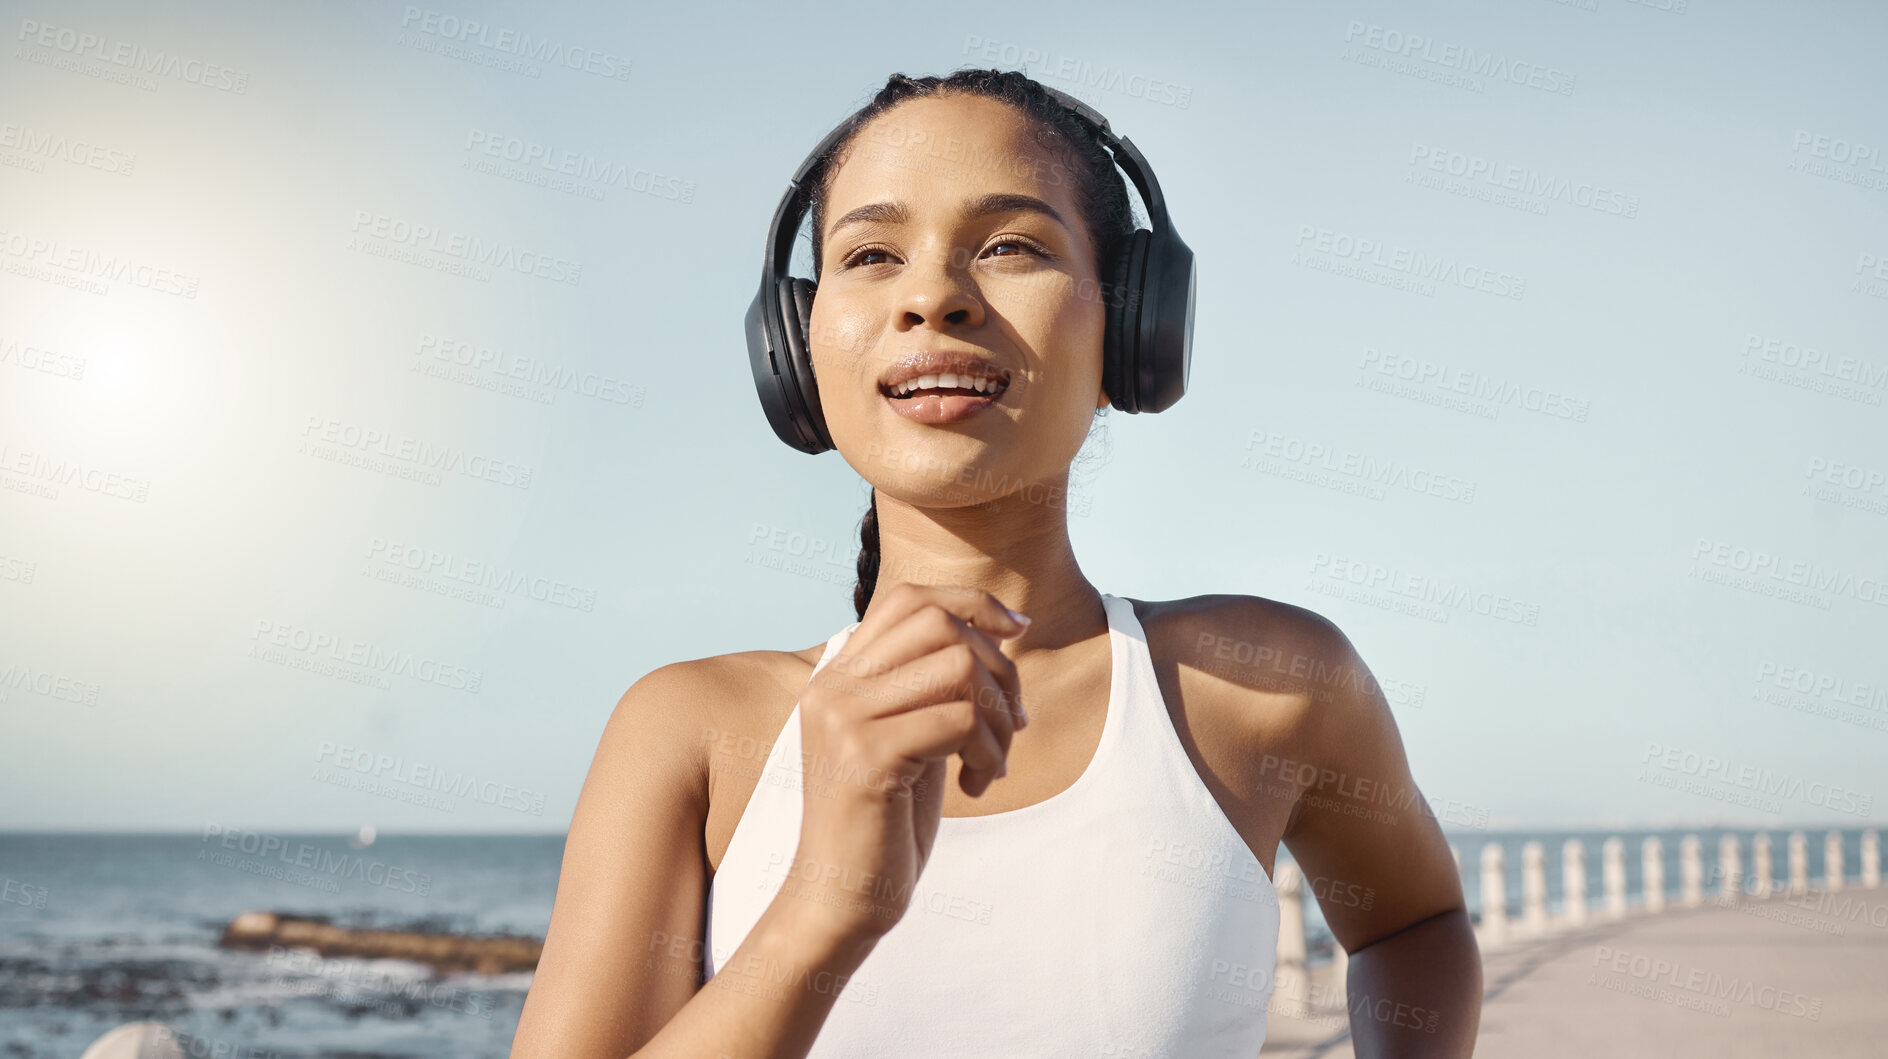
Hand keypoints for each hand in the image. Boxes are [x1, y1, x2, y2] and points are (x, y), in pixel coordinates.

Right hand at [776, 582, 1028, 945]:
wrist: (840, 898)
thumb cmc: (885, 823)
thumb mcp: (910, 738)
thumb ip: (932, 687)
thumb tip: (999, 634)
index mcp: (838, 677)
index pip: (908, 600)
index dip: (972, 603)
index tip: (1018, 630)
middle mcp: (833, 687)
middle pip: (939, 624)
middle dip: (997, 666)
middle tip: (1012, 721)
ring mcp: (845, 717)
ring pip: (958, 666)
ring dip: (998, 715)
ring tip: (994, 760)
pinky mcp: (867, 754)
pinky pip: (962, 719)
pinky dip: (990, 751)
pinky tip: (980, 786)